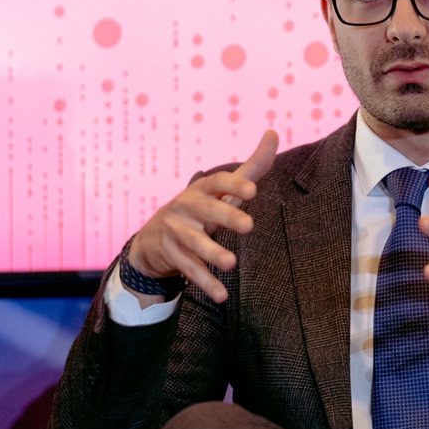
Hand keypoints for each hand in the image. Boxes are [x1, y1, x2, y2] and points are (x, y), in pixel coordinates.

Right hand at [127, 130, 277, 303]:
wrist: (154, 239)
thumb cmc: (202, 209)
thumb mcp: (224, 191)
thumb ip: (252, 167)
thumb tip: (273, 133)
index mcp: (203, 189)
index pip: (218, 181)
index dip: (234, 184)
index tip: (253, 190)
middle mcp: (187, 206)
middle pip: (207, 210)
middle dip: (226, 216)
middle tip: (249, 225)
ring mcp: (175, 231)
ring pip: (194, 242)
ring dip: (213, 253)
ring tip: (232, 264)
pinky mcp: (170, 254)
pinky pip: (189, 269)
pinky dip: (205, 282)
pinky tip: (222, 295)